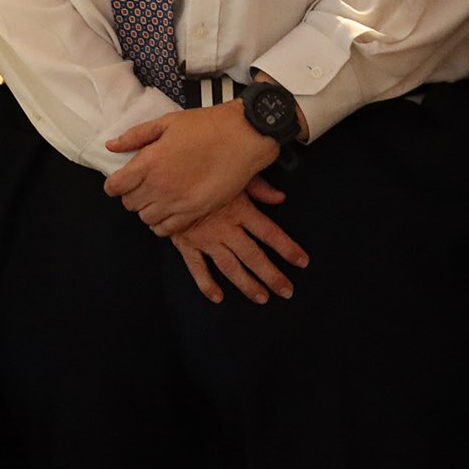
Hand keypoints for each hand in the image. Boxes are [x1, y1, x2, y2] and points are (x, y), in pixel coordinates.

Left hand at [103, 103, 277, 236]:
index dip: (114, 184)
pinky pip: (167, 230)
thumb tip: (111, 146)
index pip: (115, 186)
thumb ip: (136, 136)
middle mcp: (158, 186)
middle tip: (143, 186)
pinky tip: (169, 212)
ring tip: (158, 198)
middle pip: (129, 204)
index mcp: (148, 162)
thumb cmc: (206, 126)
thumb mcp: (167, 122)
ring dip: (148, 210)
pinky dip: (163, 224)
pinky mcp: (194, 212)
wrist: (242, 136)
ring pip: (146, 219)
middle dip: (131, 195)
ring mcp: (176, 202)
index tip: (120, 181)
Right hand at [170, 179, 308, 305]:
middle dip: (271, 275)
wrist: (166, 176)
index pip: (269, 232)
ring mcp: (205, 239)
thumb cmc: (204, 170)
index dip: (287, 248)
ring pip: (230, 266)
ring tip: (262, 298)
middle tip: (286, 291)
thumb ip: (258, 187)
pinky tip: (218, 297)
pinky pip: (197, 268)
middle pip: (253, 256)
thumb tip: (281, 198)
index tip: (302, 261)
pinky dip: (206, 284)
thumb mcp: (234, 173)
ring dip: (247, 284)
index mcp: (239, 209)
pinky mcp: (186, 244)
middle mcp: (225, 228)